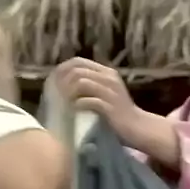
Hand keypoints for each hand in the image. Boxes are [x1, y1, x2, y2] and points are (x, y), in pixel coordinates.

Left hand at [52, 57, 180, 169]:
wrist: (137, 127)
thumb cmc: (117, 113)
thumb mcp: (104, 93)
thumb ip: (89, 85)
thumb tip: (63, 84)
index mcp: (106, 72)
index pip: (78, 61)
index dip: (61, 70)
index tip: (52, 82)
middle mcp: (109, 78)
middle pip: (77, 70)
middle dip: (61, 82)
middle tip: (54, 95)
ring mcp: (110, 92)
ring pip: (81, 83)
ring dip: (67, 93)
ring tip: (62, 103)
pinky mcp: (110, 107)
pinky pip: (88, 101)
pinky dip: (77, 105)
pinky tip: (73, 112)